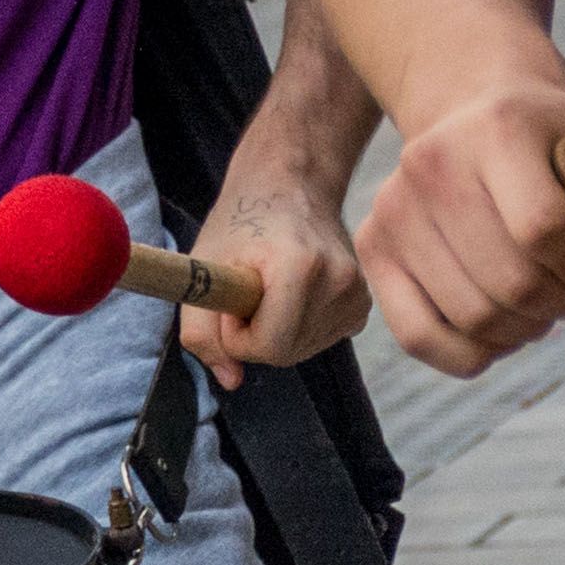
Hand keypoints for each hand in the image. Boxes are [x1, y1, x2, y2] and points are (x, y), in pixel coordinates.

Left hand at [179, 169, 368, 386]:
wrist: (291, 184)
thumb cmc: (241, 221)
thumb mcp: (204, 269)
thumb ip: (202, 332)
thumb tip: (230, 380)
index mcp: (301, 267)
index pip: (268, 346)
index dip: (236, 334)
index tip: (231, 299)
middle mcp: (340, 281)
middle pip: (285, 352)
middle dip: (255, 334)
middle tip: (247, 292)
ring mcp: (357, 294)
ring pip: (302, 350)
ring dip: (276, 330)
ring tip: (270, 287)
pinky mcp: (362, 304)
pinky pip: (319, 340)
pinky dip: (297, 328)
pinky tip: (292, 295)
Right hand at [357, 79, 564, 379]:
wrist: (479, 111)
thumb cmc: (561, 155)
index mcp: (498, 128)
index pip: (543, 231)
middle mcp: (432, 162)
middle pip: (511, 283)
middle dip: (560, 303)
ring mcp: (394, 206)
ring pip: (472, 319)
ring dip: (524, 330)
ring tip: (537, 300)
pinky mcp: (373, 244)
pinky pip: (418, 336)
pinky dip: (470, 354)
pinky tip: (498, 329)